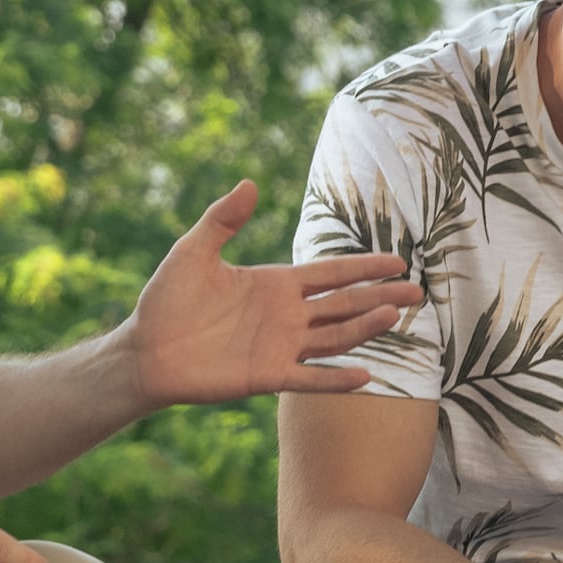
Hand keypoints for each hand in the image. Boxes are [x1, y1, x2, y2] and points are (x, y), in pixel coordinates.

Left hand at [123, 183, 417, 406]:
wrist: (145, 350)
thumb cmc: (167, 300)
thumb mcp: (193, 251)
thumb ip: (223, 220)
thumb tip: (250, 183)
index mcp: (275, 284)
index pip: (330, 274)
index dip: (363, 268)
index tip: (397, 261)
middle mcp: (285, 316)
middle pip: (343, 304)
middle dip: (379, 297)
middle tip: (417, 291)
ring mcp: (279, 347)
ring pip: (334, 337)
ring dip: (364, 328)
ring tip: (395, 316)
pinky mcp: (266, 377)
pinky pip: (309, 379)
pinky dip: (336, 380)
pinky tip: (366, 376)